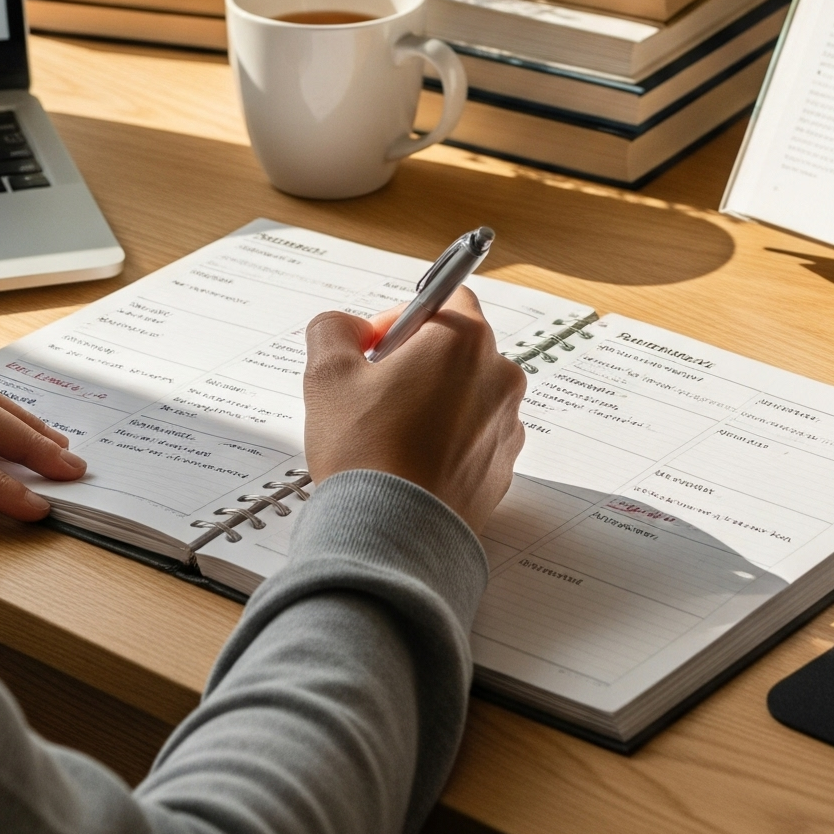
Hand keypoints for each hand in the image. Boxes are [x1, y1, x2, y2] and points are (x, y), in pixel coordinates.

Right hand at [302, 289, 526, 531]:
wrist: (393, 536)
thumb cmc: (365, 453)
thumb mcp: (327, 374)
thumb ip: (333, 329)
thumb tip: (347, 327)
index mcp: (464, 341)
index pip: (446, 298)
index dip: (404, 316)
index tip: (375, 346)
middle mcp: (499, 376)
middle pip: (458, 348)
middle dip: (417, 361)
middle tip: (375, 393)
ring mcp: (507, 425)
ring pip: (467, 394)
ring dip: (433, 402)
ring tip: (390, 435)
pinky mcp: (504, 467)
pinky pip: (474, 437)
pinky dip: (448, 441)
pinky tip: (411, 463)